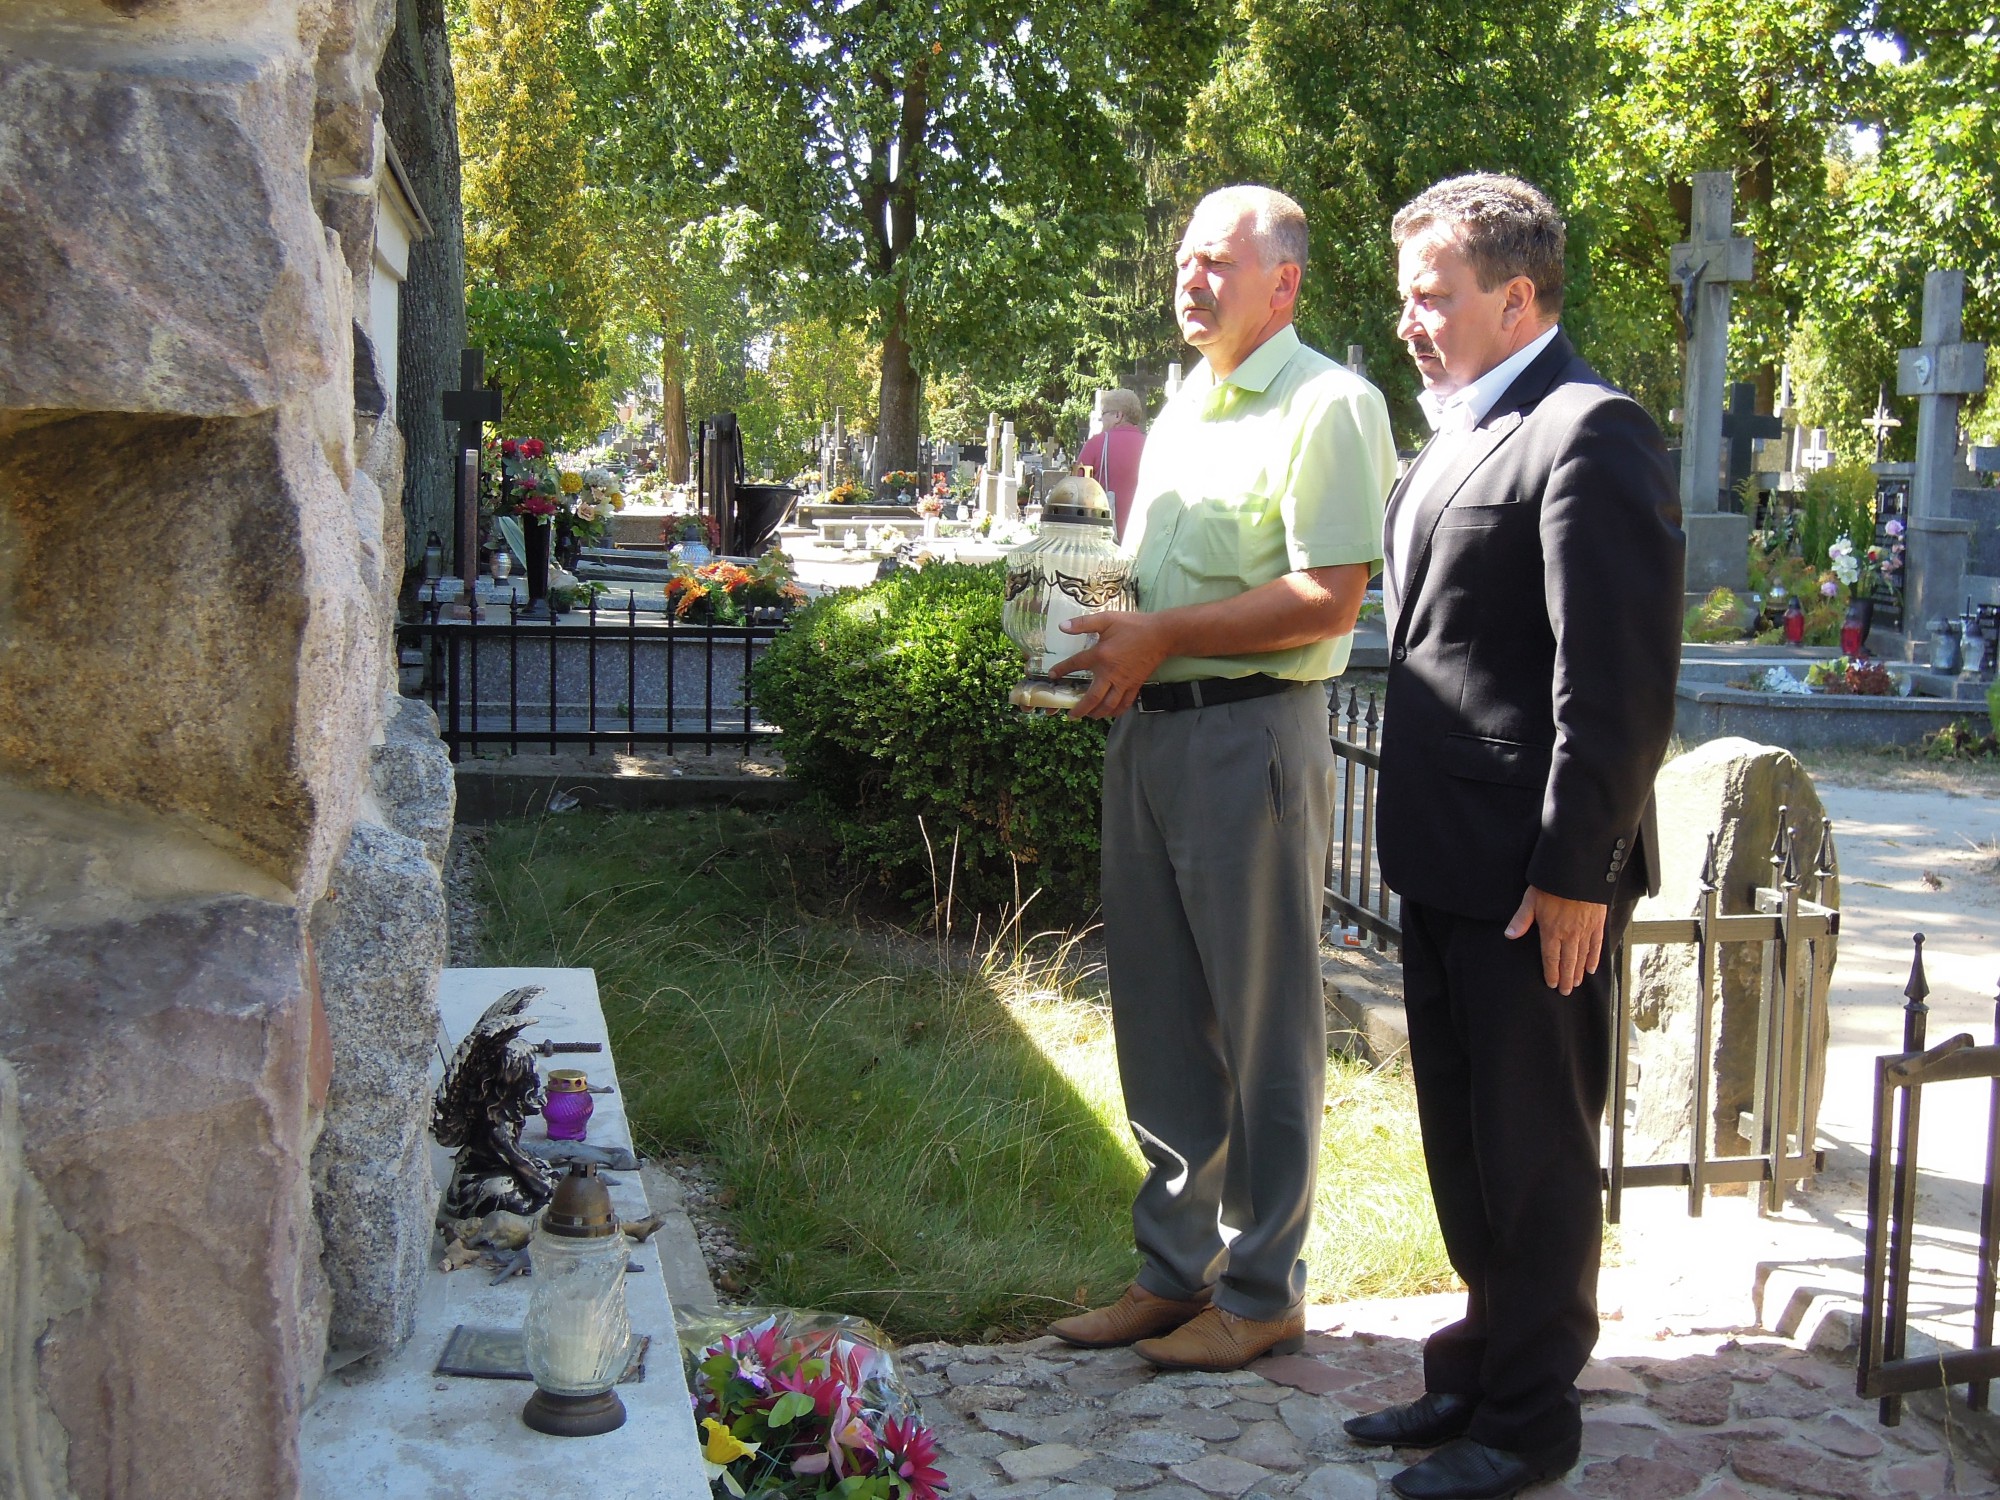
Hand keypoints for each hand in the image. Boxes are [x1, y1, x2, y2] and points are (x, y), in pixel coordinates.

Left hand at [1046, 611, 1169, 718]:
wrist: (1161, 634)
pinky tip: (1110, 713)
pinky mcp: (1135, 685)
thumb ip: (1083, 623)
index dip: (1061, 670)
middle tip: (1071, 716)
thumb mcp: (1107, 619)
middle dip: (1080, 710)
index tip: (1052, 675)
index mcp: (1100, 655)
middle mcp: (1110, 673)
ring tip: (1089, 716)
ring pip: (1108, 706)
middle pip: (1092, 698)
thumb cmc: (1133, 626)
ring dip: (1097, 714)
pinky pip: (1124, 704)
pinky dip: (1116, 712)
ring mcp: (1124, 682)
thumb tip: (1062, 626)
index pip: (1075, 665)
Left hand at [1504, 886, 1607, 994]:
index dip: (1552, 973)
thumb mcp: (1531, 900)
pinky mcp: (1597, 924)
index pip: (1551, 958)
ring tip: (1577, 983)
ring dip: (1579, 972)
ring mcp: (1585, 930)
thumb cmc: (1551, 885)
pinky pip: (1596, 945)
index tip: (1552, 984)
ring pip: (1582, 956)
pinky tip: (1592, 968)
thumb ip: (1521, 920)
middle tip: (1566, 992)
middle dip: (1566, 978)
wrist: (1578, 873)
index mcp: (1551, 931)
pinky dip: (1594, 958)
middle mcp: (1569, 935)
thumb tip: (1509, 935)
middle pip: (1568, 962)